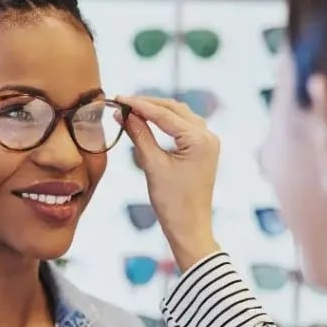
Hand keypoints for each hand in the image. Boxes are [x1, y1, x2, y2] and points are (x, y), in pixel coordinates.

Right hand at [118, 95, 221, 271]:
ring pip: (179, 116)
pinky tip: (148, 122)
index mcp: (199, 139)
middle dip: (148, 104)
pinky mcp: (203, 150)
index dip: (139, 105)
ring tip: (132, 110)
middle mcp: (208, 136)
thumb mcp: (152, 166)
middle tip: (122, 102)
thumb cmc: (172, 202)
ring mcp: (207, 142)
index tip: (118, 98)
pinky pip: (183, 128)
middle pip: (174, 109)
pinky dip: (165, 122)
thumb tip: (123, 114)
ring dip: (157, 111)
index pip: (164, 114)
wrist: (189, 228)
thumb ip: (139, 135)